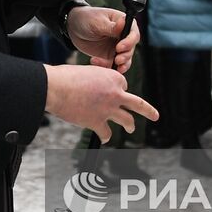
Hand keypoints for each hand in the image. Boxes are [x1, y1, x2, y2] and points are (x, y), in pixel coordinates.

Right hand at [44, 63, 158, 137]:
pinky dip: (106, 137)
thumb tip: (95, 92)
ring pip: (127, 120)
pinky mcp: (97, 122)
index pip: (123, 84)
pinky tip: (105, 139)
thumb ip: (96, 81)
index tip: (112, 91)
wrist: (55, 88)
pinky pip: (107, 133)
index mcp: (113, 78)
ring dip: (130, 125)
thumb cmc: (66, 77)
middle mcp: (115, 94)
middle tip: (156, 116)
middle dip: (148, 111)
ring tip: (131, 128)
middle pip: (138, 104)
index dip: (118, 88)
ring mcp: (108, 109)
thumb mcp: (87, 72)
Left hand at [68, 6, 141, 73]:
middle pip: (131, 49)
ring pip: (125, 60)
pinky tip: (95, 61)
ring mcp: (117, 47)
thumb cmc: (86, 18)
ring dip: (119, 65)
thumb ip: (111, 26)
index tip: (119, 47)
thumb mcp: (97, 22)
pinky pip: (113, 65)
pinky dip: (107, 67)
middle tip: (117, 60)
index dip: (129, 42)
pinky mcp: (109, 56)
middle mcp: (123, 36)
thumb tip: (124, 22)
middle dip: (125, 56)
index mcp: (123, 24)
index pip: (133, 34)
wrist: (73, 26)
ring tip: (107, 64)